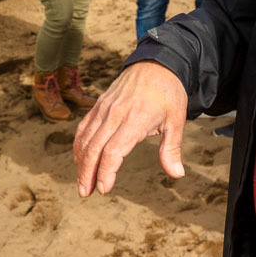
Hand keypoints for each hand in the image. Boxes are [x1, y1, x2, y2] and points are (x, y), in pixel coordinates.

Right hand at [74, 61, 188, 197]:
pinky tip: (79, 159)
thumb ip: (172, 149)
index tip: (104, 189)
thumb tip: (176, 174)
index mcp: (135, 120)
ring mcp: (104, 108)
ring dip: (80, 162)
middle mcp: (115, 114)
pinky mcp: (99, 104)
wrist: (156, 63)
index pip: (113, 151)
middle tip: (85, 193)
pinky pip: (84, 126)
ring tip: (81, 183)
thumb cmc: (168, 93)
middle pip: (94, 148)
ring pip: (85, 139)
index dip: (105, 172)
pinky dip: (79, 144)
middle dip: (87, 173)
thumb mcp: (176, 120)